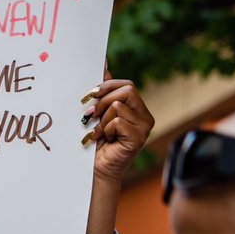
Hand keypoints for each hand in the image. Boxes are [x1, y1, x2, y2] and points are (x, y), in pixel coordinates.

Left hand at [83, 71, 154, 185]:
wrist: (95, 170)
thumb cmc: (95, 142)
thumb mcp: (97, 113)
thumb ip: (102, 90)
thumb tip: (103, 62)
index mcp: (137, 109)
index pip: (126, 85)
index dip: (106, 86)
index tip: (89, 96)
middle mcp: (145, 117)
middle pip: (126, 90)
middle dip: (102, 102)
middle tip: (90, 117)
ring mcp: (145, 128)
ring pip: (119, 105)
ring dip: (102, 120)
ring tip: (99, 133)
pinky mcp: (139, 138)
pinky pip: (118, 121)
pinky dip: (105, 130)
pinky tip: (104, 140)